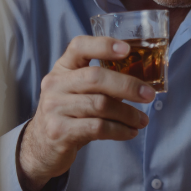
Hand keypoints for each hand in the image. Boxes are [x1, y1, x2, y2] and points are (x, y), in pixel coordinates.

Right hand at [18, 36, 155, 190]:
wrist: (41, 146)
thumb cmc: (69, 113)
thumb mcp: (77, 91)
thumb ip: (100, 82)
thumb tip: (140, 82)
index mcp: (62, 68)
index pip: (79, 46)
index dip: (103, 45)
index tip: (127, 50)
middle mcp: (55, 84)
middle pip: (95, 77)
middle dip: (127, 85)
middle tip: (149, 95)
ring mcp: (54, 108)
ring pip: (100, 105)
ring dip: (128, 113)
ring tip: (142, 120)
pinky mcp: (59, 131)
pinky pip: (97, 127)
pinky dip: (119, 130)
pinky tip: (130, 132)